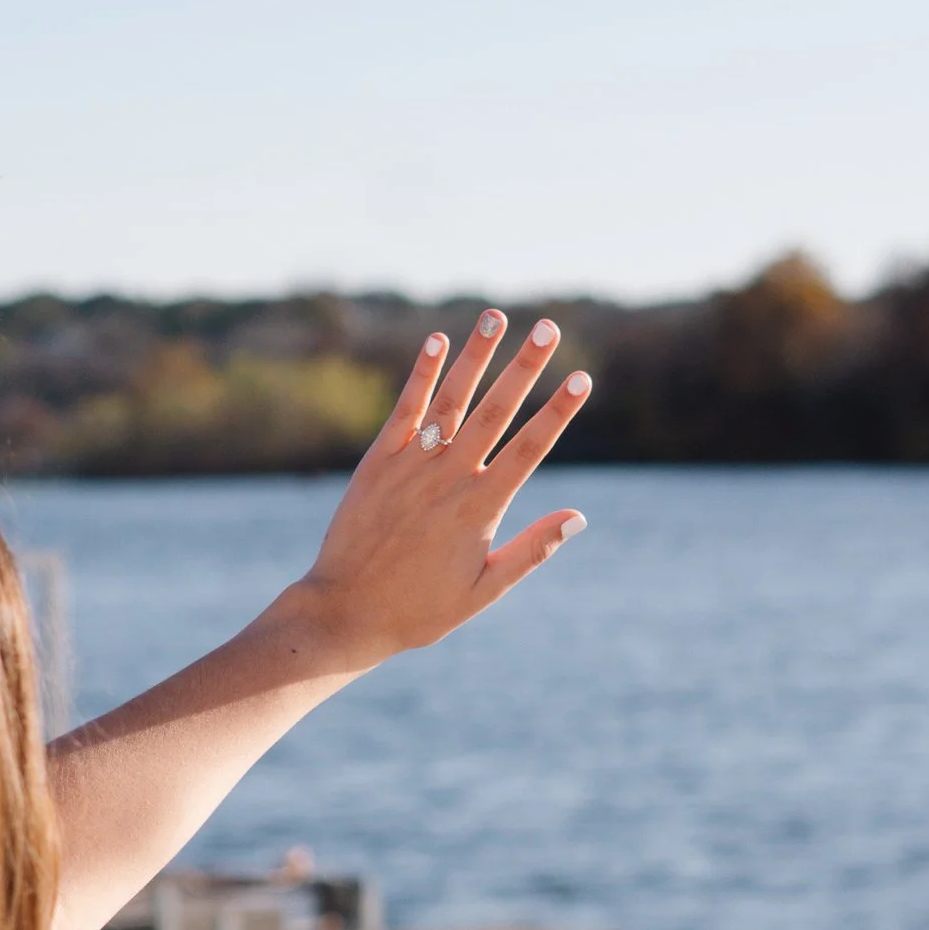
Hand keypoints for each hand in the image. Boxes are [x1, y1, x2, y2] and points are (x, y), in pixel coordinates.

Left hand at [292, 311, 589, 674]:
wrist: (345, 612)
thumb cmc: (418, 610)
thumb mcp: (484, 590)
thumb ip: (531, 550)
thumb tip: (578, 517)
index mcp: (480, 510)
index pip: (529, 449)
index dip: (558, 413)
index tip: (582, 380)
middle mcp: (448, 479)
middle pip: (496, 411)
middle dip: (526, 367)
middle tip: (549, 328)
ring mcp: (411, 466)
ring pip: (451, 399)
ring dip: (476, 356)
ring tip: (496, 317)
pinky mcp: (378, 462)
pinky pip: (404, 409)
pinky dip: (421, 374)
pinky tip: (438, 340)